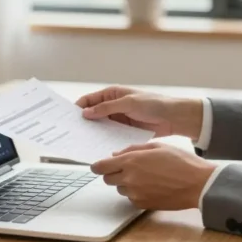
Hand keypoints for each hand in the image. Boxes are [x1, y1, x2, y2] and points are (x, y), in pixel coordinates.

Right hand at [75, 86, 203, 139]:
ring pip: (100, 127)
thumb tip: (86, 113)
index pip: (89, 100)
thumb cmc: (154, 104)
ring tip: (81, 142)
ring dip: (93, 133)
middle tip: (72, 133)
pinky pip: (110, 136)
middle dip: (83, 122)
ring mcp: (118, 119)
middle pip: (92, 114)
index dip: (78, 108)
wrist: (174, 118)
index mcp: (112, 94)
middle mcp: (113, 106)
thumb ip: (107, 108)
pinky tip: (97, 147)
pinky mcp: (124, 131)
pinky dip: (103, 140)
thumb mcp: (129, 103)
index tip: (68, 118)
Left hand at [90, 142, 216, 209]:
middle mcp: (129, 178)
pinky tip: (152, 186)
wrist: (198, 184)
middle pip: (107, 179)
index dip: (97, 166)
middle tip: (127, 168)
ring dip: (126, 183)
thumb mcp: (157, 146)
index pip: (101, 166)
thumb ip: (133, 149)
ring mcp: (135, 194)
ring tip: (145, 176)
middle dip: (113, 173)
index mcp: (131, 161)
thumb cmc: (181, 162)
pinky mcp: (142, 204)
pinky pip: (131, 198)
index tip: (98, 166)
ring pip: (120, 189)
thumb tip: (115, 155)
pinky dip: (136, 193)